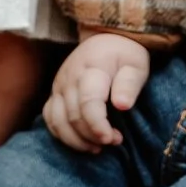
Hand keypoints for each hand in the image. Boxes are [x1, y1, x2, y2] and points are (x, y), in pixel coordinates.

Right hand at [44, 35, 151, 153]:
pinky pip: (50, 119)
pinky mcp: (54, 94)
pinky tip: (81, 142)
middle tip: (114, 141)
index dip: (98, 125)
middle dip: (93, 135)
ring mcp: (58, 86)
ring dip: (77, 140)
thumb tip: (122, 105)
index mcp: (91, 69)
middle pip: (73, 116)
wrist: (105, 39)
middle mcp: (69, 79)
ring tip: (98, 147)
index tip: (112, 138)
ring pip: (58, 121)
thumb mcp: (135, 65)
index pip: (88, 102)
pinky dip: (62, 135)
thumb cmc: (124, 55)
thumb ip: (129, 84)